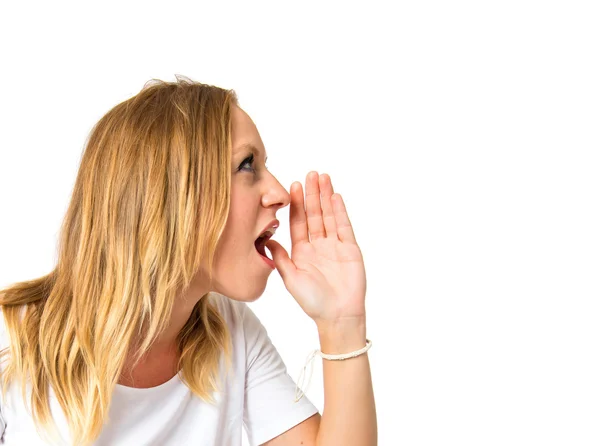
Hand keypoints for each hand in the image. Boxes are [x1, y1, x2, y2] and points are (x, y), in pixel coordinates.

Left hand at [265, 171, 366, 325]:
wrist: (337, 315)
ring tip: (323, 177)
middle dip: (312, 194)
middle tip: (310, 174)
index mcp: (302, 251)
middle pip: (314, 214)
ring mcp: (334, 245)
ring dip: (325, 197)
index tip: (292, 186)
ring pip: (329, 216)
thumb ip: (280, 259)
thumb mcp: (290, 279)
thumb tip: (267, 239)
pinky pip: (343, 226)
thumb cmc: (312, 302)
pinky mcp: (350, 249)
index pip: (298, 222)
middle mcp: (318, 245)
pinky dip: (339, 211)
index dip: (296, 204)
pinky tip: (335, 196)